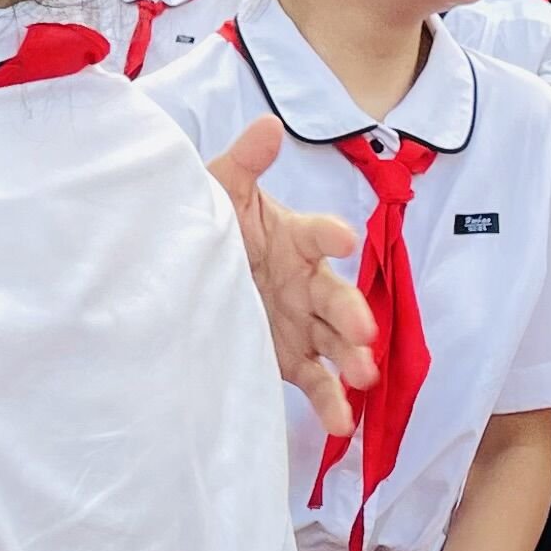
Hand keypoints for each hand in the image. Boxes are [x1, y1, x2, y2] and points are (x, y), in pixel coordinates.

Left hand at [206, 117, 368, 434]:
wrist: (188, 277)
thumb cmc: (214, 225)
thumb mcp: (221, 192)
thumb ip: (244, 163)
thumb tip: (267, 124)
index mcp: (293, 237)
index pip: (316, 233)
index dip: (328, 234)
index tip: (342, 237)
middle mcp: (306, 282)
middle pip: (336, 295)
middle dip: (351, 312)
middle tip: (363, 331)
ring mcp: (303, 322)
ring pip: (336, 341)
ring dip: (353, 358)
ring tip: (362, 377)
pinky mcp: (291, 358)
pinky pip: (317, 381)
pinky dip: (331, 403)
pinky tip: (341, 425)